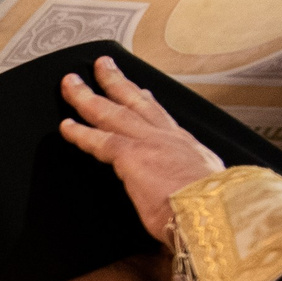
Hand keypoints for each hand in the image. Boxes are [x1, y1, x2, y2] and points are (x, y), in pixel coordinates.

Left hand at [57, 56, 223, 242]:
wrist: (215, 213)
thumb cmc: (215, 212)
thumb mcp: (208, 194)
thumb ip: (189, 194)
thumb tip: (180, 213)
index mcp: (189, 149)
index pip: (163, 120)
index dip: (148, 103)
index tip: (141, 92)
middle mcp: (170, 138)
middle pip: (137, 103)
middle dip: (117, 82)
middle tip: (103, 67)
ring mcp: (150, 142)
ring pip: (112, 112)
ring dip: (88, 96)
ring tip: (71, 84)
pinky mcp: (132, 154)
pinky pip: (98, 139)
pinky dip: (80, 132)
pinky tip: (66, 126)